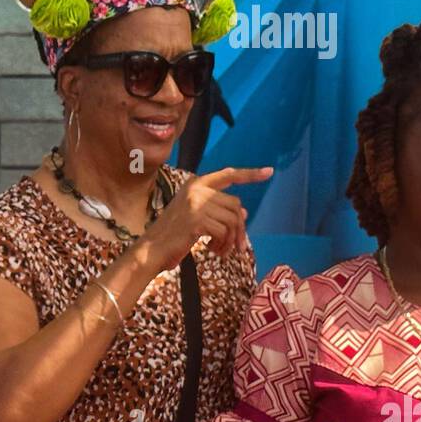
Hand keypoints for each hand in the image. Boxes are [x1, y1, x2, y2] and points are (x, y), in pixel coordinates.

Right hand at [144, 166, 273, 268]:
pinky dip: (223, 244)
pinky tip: (213, 250)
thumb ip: (218, 212)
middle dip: (240, 229)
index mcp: (196, 184)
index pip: (228, 175)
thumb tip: (245, 214)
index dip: (250, 174)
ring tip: (221, 250)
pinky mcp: (197, 219)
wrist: (151, 249)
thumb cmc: (173, 236)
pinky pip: (224, 231)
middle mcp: (197, 189)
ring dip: (231, 239)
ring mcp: (196, 203)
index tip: (269, 172)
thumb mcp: (197, 219)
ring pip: (233, 220)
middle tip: (237, 246)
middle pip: (235, 205)